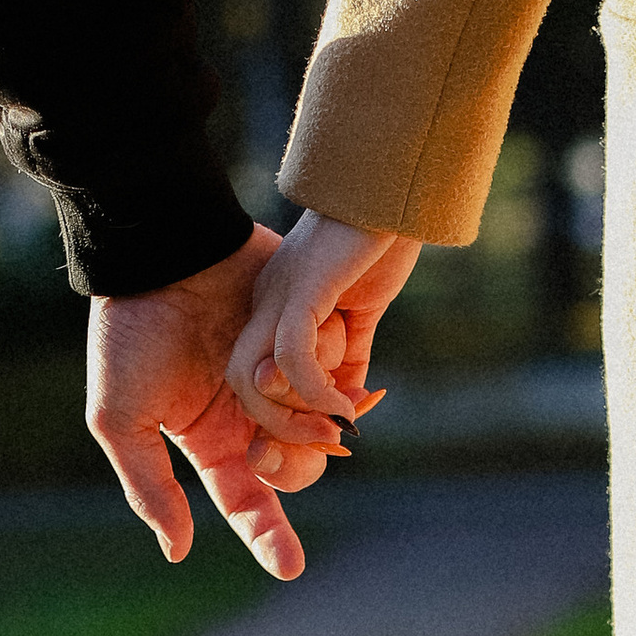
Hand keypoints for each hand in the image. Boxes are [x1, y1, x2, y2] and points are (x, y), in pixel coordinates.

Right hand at [87, 226, 345, 579]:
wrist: (163, 248)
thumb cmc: (130, 331)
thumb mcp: (120, 417)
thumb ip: (148, 485)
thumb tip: (177, 551)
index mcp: (208, 441)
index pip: (247, 501)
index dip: (269, 537)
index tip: (291, 568)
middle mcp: (251, 416)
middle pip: (297, 470)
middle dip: (295, 463)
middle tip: (274, 441)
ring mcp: (283, 377)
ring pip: (323, 425)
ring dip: (312, 418)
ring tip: (285, 387)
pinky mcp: (308, 336)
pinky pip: (338, 372)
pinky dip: (333, 377)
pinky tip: (324, 367)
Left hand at [229, 208, 421, 443]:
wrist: (394, 189)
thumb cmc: (379, 244)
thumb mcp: (360, 312)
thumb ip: (349, 358)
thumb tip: (348, 402)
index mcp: (273, 311)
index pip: (255, 385)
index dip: (287, 424)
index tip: (333, 438)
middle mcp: (264, 306)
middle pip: (241, 389)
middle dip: (281, 433)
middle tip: (330, 446)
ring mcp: (277, 297)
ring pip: (253, 381)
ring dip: (294, 420)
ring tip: (338, 430)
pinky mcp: (301, 290)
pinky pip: (290, 357)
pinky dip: (315, 391)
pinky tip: (345, 405)